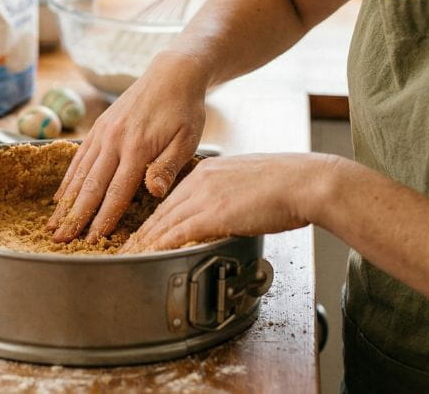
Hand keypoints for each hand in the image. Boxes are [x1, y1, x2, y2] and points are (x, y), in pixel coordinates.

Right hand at [47, 51, 208, 242]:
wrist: (172, 74)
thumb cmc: (185, 111)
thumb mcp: (187, 140)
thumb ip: (168, 167)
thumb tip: (153, 192)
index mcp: (138, 148)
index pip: (116, 192)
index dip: (103, 219)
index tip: (92, 241)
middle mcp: (114, 141)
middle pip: (91, 187)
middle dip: (75, 217)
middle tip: (61, 240)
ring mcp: (102, 133)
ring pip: (79, 174)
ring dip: (65, 202)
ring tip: (53, 225)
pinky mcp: (98, 127)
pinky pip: (78, 158)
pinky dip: (68, 179)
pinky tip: (60, 197)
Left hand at [119, 152, 342, 252]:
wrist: (306, 181)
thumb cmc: (288, 184)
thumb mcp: (248, 182)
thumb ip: (228, 195)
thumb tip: (226, 210)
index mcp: (206, 171)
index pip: (170, 199)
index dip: (153, 219)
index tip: (141, 232)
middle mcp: (199, 180)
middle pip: (160, 211)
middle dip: (140, 232)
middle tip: (123, 248)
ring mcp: (204, 196)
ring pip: (163, 223)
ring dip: (143, 243)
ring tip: (128, 257)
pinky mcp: (213, 213)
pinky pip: (178, 232)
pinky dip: (160, 246)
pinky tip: (149, 256)